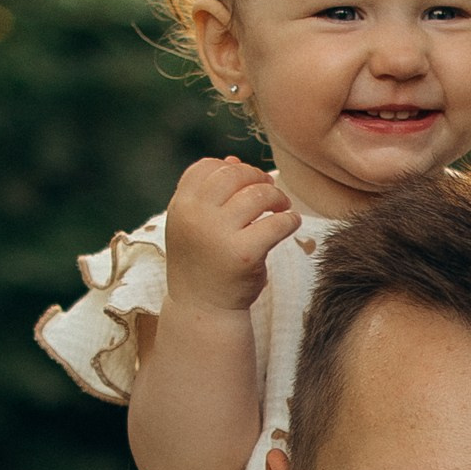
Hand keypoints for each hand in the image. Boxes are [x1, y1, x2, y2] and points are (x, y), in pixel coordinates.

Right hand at [163, 154, 299, 316]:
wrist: (203, 310)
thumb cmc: (203, 264)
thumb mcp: (194, 226)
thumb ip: (208, 194)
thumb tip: (233, 159)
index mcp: (180, 206)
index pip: (207, 167)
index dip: (231, 169)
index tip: (245, 184)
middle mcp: (195, 216)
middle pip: (234, 174)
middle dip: (257, 179)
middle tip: (270, 195)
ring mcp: (218, 234)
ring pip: (258, 194)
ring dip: (277, 198)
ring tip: (281, 208)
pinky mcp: (244, 254)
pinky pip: (277, 222)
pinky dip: (290, 220)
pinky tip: (290, 224)